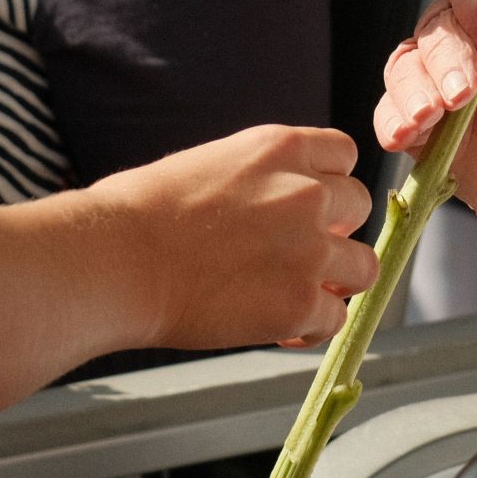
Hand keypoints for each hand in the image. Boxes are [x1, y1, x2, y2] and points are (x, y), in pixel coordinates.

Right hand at [89, 125, 379, 348]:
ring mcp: (309, 249)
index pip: (344, 155)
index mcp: (282, 147)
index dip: (328, 184)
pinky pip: (335, 319)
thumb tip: (271, 207)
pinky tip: (280, 330)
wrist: (114, 260)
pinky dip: (312, 328)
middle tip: (295, 255)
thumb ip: (259, 178)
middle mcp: (307, 192)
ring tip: (296, 295)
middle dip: (333, 231)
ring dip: (336, 282)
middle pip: (359, 207)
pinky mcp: (298, 304)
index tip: (306, 207)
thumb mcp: (210, 163)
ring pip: (362, 267)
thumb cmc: (137, 213)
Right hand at [374, 0, 476, 231]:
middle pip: (438, 18)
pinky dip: (393, 118)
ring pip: (407, 62)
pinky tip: (411, 131)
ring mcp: (444, 80)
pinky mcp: (426, 127)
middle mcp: (472, 35)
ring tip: (436, 112)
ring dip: (416, 84)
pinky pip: (391, 113)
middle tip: (471, 88)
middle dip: (450, 50)